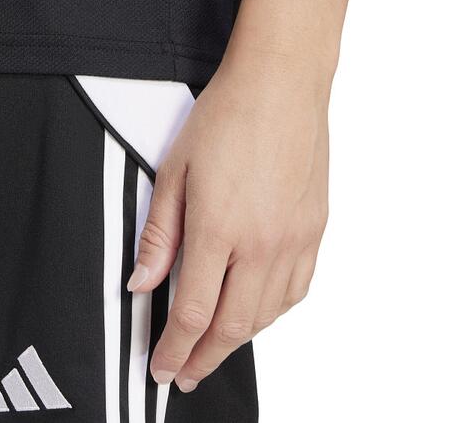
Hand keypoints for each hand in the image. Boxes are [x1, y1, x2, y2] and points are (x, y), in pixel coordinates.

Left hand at [127, 53, 329, 392]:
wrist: (280, 84)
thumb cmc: (226, 117)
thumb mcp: (174, 172)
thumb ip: (159, 234)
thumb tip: (142, 282)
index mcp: (219, 229)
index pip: (192, 314)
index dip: (173, 350)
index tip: (162, 368)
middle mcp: (262, 243)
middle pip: (232, 327)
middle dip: (203, 359)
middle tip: (185, 372)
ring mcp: (295, 238)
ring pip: (267, 314)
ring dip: (238, 339)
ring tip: (215, 345)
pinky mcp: (315, 228)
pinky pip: (297, 289)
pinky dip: (273, 312)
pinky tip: (259, 310)